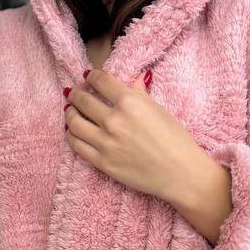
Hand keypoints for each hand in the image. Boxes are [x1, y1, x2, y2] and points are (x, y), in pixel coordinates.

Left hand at [64, 69, 204, 201]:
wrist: (180, 173)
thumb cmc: (176, 140)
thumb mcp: (159, 110)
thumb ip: (141, 94)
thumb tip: (136, 80)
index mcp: (129, 102)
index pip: (101, 82)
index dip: (92, 76)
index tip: (88, 76)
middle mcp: (114, 120)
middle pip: (83, 101)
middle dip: (75, 94)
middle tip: (72, 92)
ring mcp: (105, 142)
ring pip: (75, 123)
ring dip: (69, 113)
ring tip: (69, 110)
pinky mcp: (102, 162)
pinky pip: (78, 145)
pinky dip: (71, 135)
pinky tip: (72, 131)